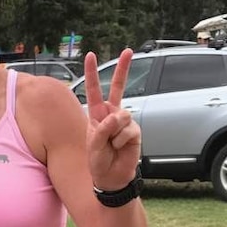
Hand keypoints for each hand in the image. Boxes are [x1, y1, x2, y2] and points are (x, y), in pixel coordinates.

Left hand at [83, 49, 140, 189]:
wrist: (111, 177)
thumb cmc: (98, 160)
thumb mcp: (93, 144)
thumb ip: (102, 129)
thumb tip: (116, 117)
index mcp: (97, 113)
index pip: (94, 90)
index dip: (92, 73)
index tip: (91, 55)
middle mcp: (111, 114)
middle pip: (118, 87)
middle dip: (124, 68)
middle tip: (129, 50)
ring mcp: (125, 122)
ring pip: (122, 116)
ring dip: (114, 133)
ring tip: (111, 145)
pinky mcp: (135, 132)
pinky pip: (128, 130)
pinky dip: (121, 141)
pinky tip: (120, 148)